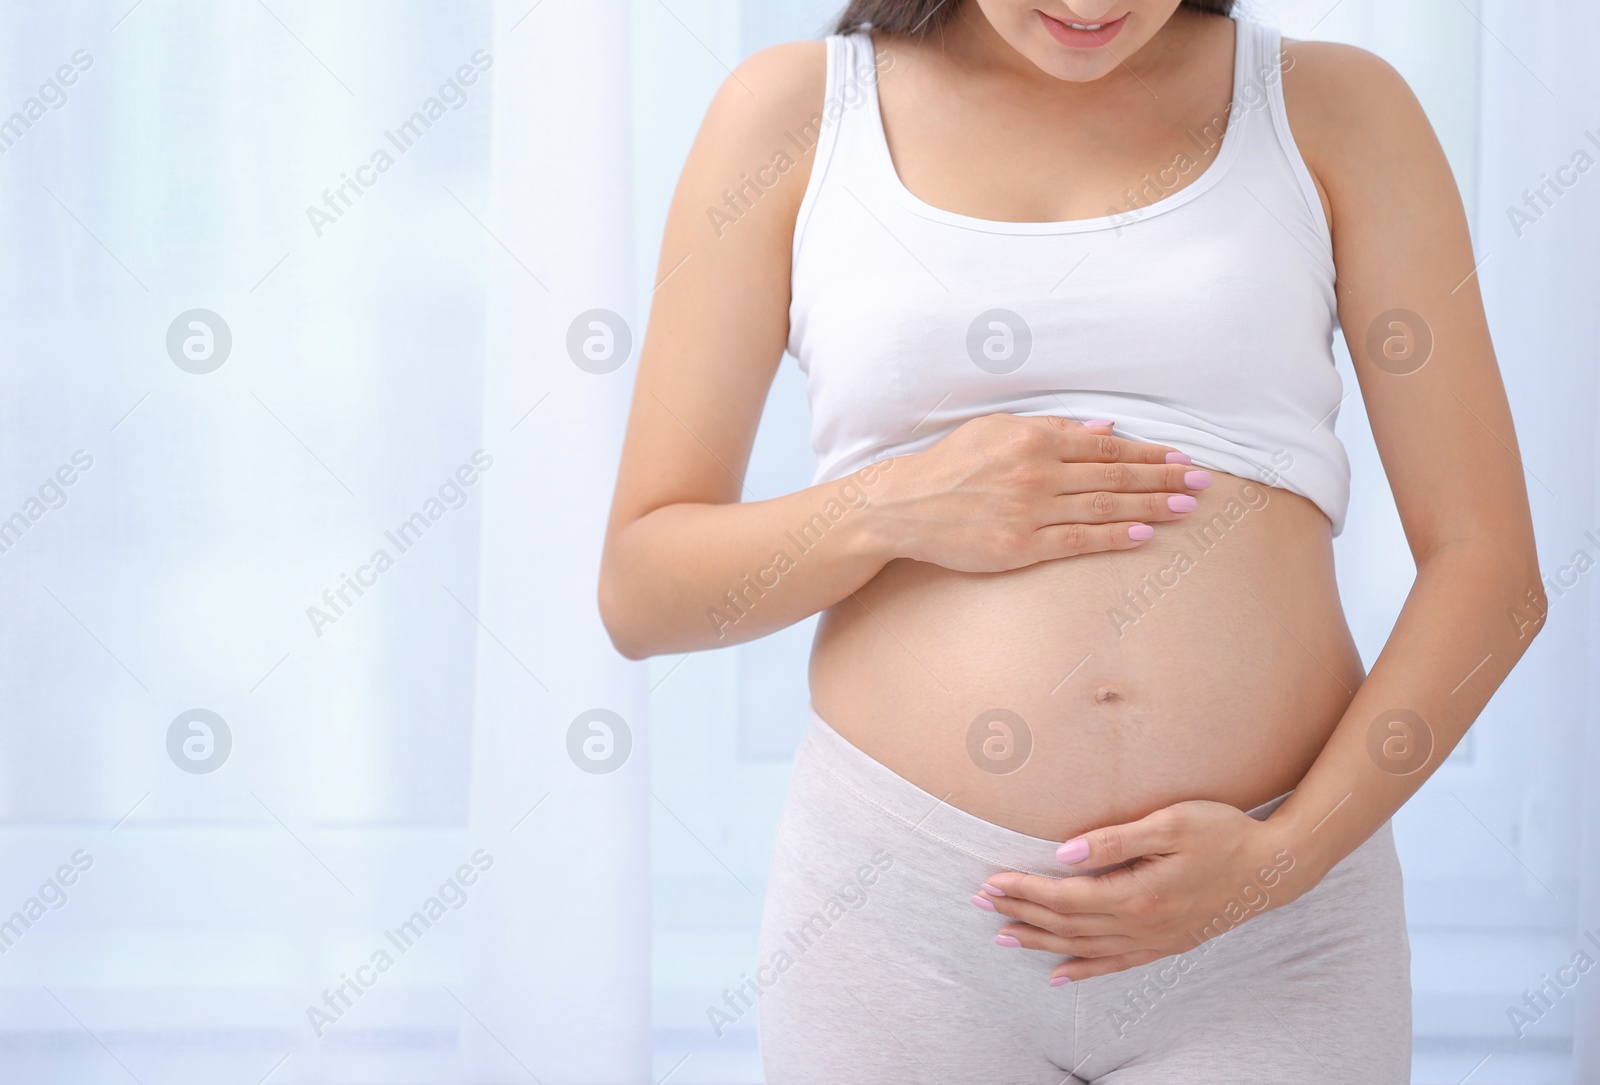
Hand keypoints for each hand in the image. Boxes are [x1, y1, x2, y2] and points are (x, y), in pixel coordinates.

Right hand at [872, 414, 1211, 572]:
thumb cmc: (950, 465)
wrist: (903, 506)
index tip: (1182, 457)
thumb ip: (1052, 428)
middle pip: (1115, 475)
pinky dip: (1114, 536)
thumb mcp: (997, 430)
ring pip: (1104, 507)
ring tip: (1187, 508)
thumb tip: (1105, 429)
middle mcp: (1036, 473)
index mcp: (1034, 439)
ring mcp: (1029, 511)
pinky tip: (1144, 534)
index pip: (1106, 446)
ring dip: (1152, 507)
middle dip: (1165, 479)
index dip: (1149, 452)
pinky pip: (1078, 540)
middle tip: (1203, 483)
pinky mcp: (1020, 547)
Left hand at [974, 801, 1310, 982]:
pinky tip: (1060, 975)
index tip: (991, 881)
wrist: (1274, 868)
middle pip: (1066, 924)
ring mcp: (1154, 940)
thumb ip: (1115, 839)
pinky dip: (1084, 971)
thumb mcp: (1170, 823)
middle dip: (1020, 914)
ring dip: (1040, 942)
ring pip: (1084, 948)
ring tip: (1003, 936)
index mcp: (1137, 894)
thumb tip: (1064, 854)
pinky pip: (1115, 965)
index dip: (1024, 890)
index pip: (1065, 897)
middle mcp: (1141, 926)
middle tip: (980, 904)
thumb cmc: (1223, 833)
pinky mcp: (1167, 945)